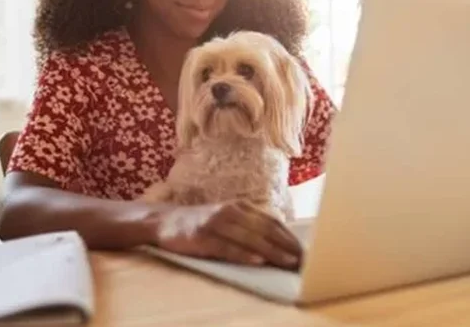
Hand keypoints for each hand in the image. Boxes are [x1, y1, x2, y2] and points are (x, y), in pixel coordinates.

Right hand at [153, 200, 301, 268]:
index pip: (272, 221)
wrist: (165, 222)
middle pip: (265, 229)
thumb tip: (278, 244)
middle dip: (286, 246)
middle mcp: (231, 211)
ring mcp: (216, 223)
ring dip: (272, 251)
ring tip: (288, 262)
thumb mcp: (227, 220)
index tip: (305, 251)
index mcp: (240, 207)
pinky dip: (243, 254)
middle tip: (303, 260)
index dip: (289, 237)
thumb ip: (249, 227)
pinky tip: (257, 261)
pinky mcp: (203, 236)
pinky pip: (227, 247)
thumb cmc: (202, 225)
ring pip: (250, 238)